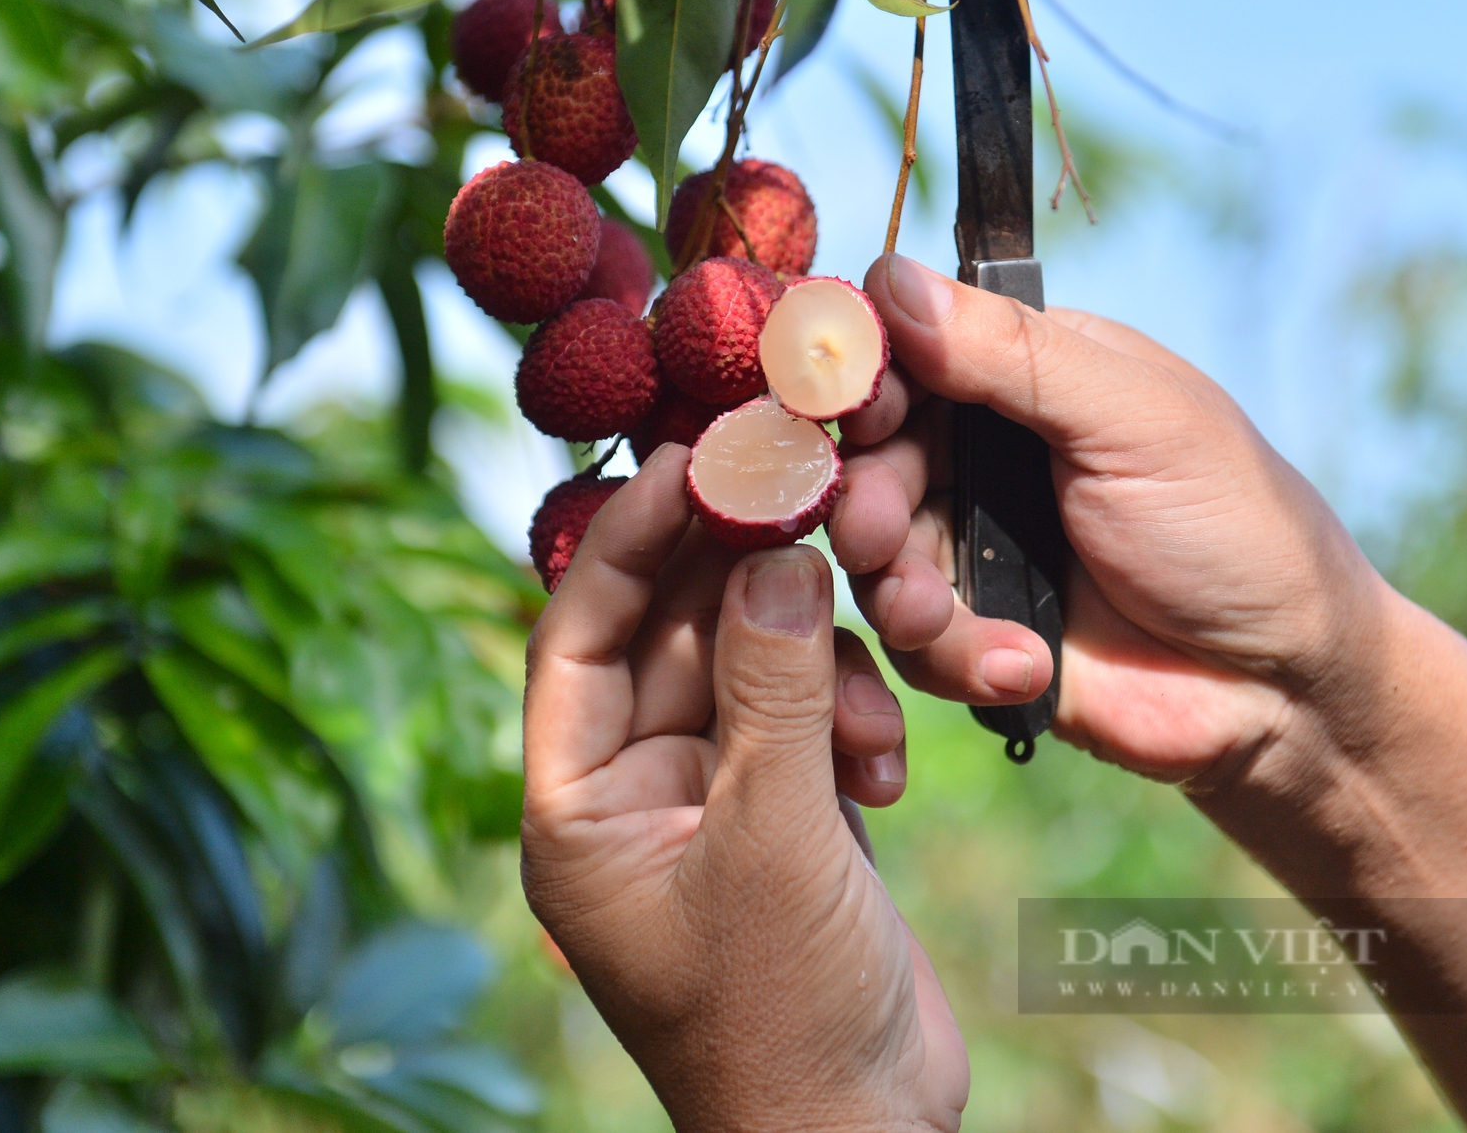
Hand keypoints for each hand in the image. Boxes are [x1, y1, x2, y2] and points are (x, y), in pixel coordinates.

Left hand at [520, 446, 967, 1132]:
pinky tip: (889, 758)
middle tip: (794, 480)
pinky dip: (851, 719)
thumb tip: (771, 543)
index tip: (687, 453)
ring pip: (754, 671)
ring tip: (866, 702)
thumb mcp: (774, 836)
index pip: (577, 634)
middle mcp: (634, 794)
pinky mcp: (789, 818)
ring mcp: (716, 804)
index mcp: (578, 807)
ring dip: (816, 665)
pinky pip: (807, 720)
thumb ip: (773, 685)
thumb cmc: (782, 1012)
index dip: (626, 538)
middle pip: (674, 636)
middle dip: (735, 571)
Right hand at [829, 254, 1391, 789]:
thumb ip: (1011, 353)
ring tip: (938, 618)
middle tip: (878, 536)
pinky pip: (911, 643)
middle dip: (866, 499)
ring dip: (897, 590)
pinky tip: (1026, 665)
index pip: (905, 349)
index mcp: (1024, 376)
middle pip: (868, 457)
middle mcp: (986, 454)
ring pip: (875, 557)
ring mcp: (977, 547)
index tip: (853, 411)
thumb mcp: (1134, 420)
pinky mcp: (976, 636)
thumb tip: (891, 281)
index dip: (860, 378)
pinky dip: (951, 657)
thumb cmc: (1236, 530)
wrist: (1286, 690)